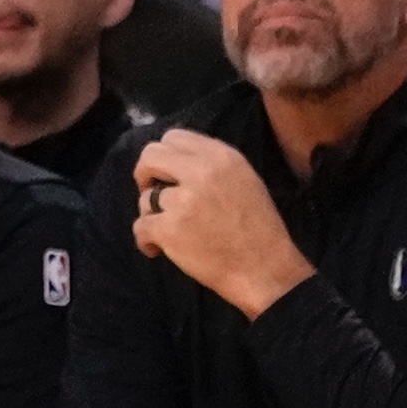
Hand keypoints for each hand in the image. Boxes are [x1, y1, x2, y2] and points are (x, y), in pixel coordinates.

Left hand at [129, 132, 312, 317]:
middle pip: (150, 155)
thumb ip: (211, 165)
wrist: (266, 271)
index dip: (164, 156)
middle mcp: (201, 172)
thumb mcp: (245, 180)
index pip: (174, 136)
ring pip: (145, 197)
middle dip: (145, 174)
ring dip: (151, 215)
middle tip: (153, 195)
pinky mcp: (170, 230)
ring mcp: (184, 201)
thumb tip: (174, 161)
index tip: (165, 174)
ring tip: (169, 232)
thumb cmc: (259, 230)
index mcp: (222, 156)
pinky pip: (140, 226)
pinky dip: (146, 241)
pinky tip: (157, 249)